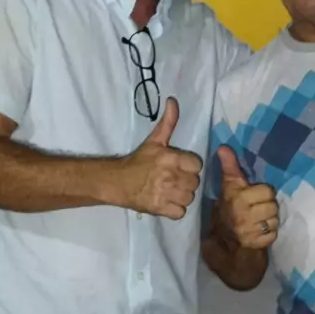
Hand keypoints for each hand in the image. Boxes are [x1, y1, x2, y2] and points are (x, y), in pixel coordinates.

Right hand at [116, 97, 202, 218]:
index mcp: (171, 158)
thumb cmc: (138, 161)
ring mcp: (166, 194)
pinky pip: (180, 212)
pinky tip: (168, 202)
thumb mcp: (154, 140)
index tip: (180, 167)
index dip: (190, 167)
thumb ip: (168, 122)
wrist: (117, 182)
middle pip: (195, 182)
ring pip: (189, 197)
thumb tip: (173, 100)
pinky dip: (176, 210)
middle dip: (186, 181)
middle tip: (174, 179)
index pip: (197, 165)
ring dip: (183, 195)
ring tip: (172, 191)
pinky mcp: (161, 209)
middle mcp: (170, 176)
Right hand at [217, 145, 278, 248]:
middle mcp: (243, 216)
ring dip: (269, 220)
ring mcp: (249, 232)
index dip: (263, 192)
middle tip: (258, 208)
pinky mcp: (256, 244)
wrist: (224, 236)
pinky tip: (260, 230)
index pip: (268, 191)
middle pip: (273, 206)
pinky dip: (269, 233)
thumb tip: (223, 147)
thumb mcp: (230, 185)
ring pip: (274, 221)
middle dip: (268, 206)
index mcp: (238, 199)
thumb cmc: (230, 205)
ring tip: (259, 219)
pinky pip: (273, 235)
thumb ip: (230, 166)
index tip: (255, 195)